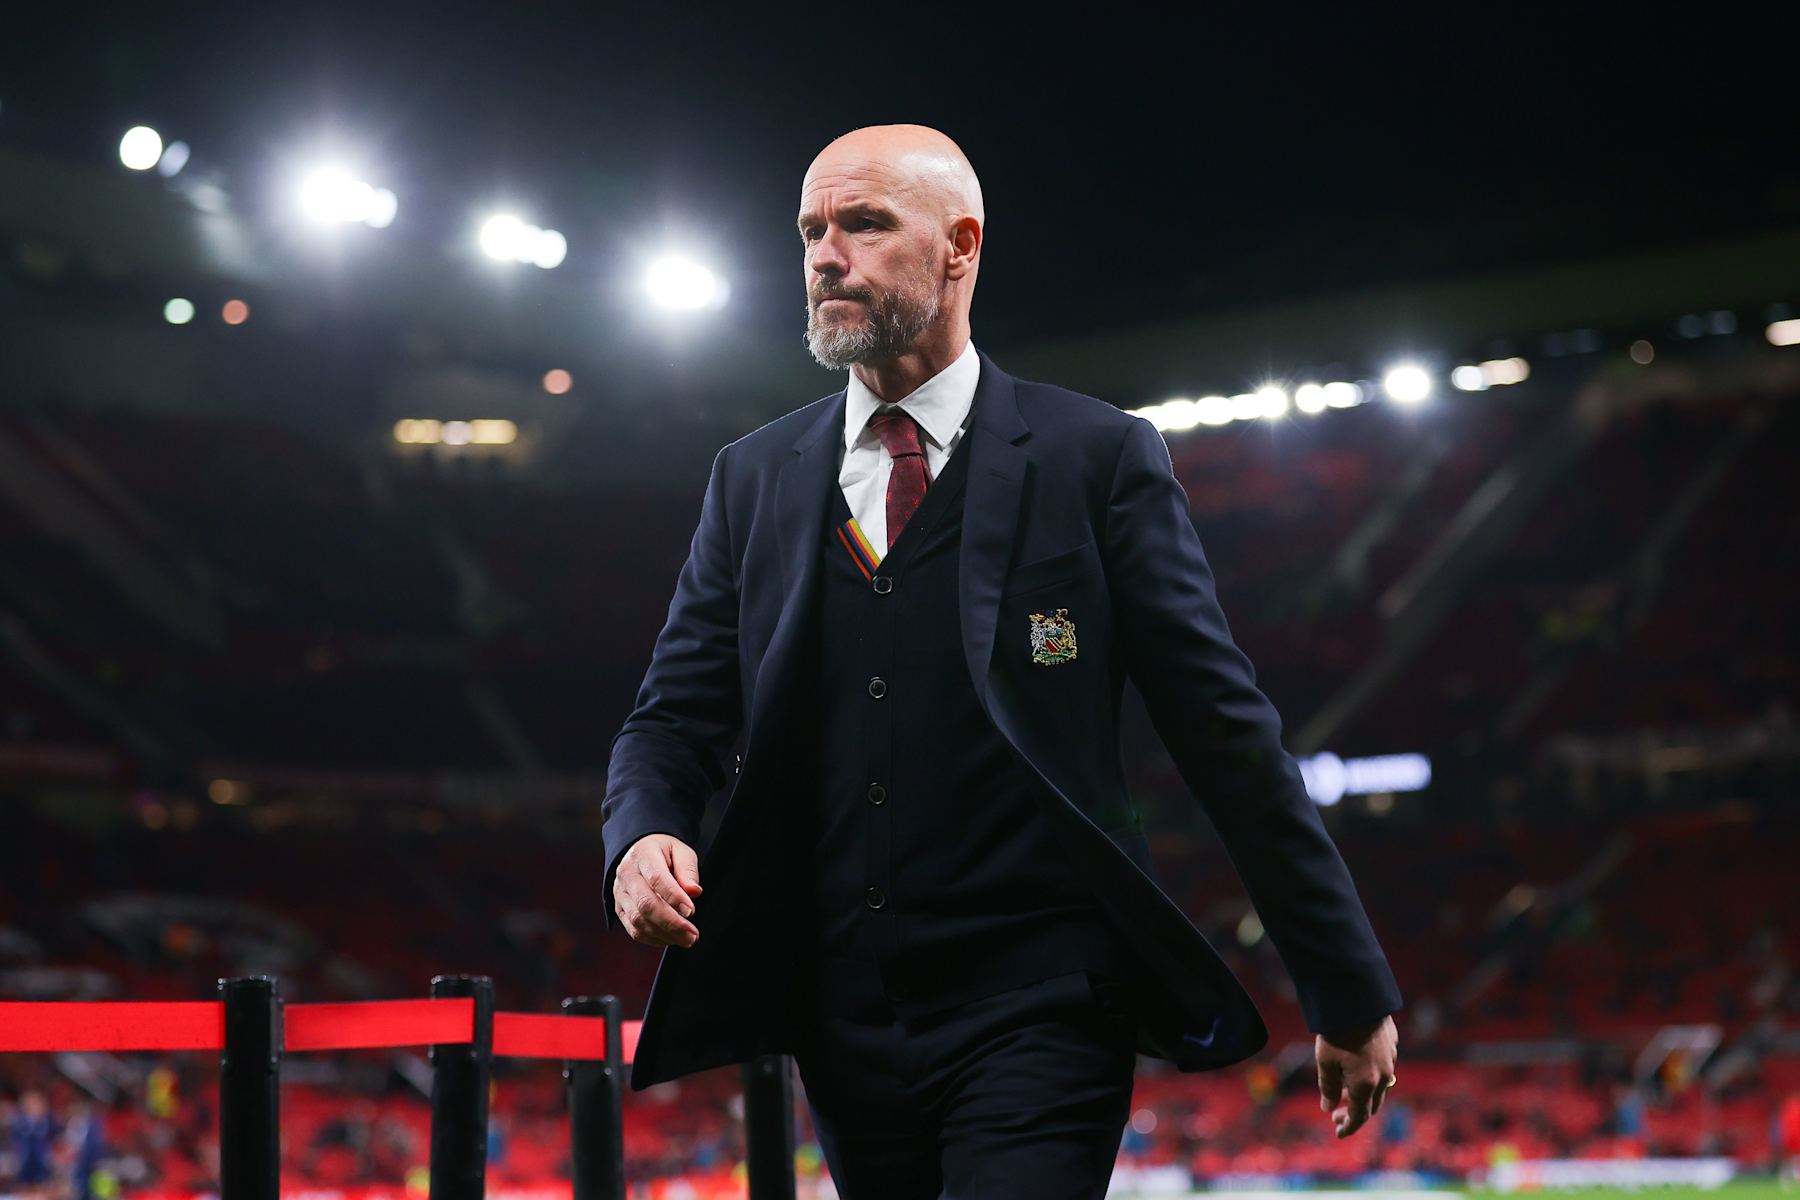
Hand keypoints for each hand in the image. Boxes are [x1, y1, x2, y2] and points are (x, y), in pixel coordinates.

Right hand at [612, 834, 703, 947]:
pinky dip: (653, 939)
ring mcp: (620, 893)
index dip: (674, 898)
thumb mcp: (681, 851)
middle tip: (692, 934)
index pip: (656, 879)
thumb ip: (688, 870)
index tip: (691, 911)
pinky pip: (633, 930)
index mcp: (643, 854)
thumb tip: (693, 891)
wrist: (640, 854)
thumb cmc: (664, 853)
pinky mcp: (619, 909)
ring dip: (664, 934)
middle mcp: (627, 874)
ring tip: (686, 939)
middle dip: (672, 923)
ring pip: (638, 921)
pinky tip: (670, 938)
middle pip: (646, 904)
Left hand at [1315, 1013, 1397, 1139]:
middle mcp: (1383, 1076)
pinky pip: (1383, 1069)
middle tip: (1336, 1114)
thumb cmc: (1337, 1031)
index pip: (1359, 1116)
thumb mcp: (1325, 1060)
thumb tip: (1328, 1107)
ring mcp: (1390, 1060)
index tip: (1338, 1132)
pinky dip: (1370, 1077)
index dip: (1348, 1127)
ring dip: (1362, 1094)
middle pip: (1371, 1105)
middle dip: (1354, 1112)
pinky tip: (1355, 1068)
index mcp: (1365, 1084)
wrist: (1358, 998)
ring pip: (1379, 1087)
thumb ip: (1327, 1087)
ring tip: (1343, 1091)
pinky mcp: (1392, 1045)